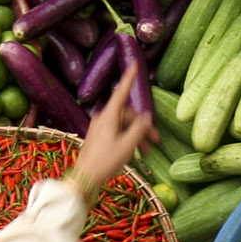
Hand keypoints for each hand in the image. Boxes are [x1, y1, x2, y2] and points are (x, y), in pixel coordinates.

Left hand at [74, 66, 154, 191]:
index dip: (129, 78)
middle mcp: (103, 118)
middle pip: (128, 115)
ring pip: (124, 125)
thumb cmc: (106, 161)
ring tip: (146, 152)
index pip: (121, 92)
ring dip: (136, 136)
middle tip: (155, 141)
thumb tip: (146, 117)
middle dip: (142, 126)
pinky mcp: (98, 137)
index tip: (134, 64)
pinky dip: (127, 139)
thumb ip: (139, 129)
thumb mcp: (127, 145)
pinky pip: (117, 132)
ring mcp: (100, 127)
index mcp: (109, 116)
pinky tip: (135, 152)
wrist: (85, 177)